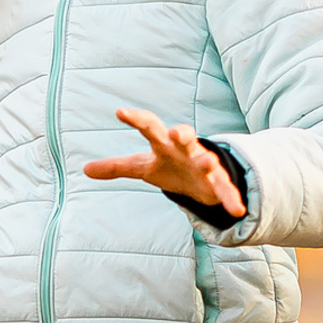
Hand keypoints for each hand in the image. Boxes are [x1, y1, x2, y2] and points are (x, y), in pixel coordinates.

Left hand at [83, 107, 246, 216]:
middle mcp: (186, 149)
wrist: (201, 179)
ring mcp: (204, 164)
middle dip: (181, 133)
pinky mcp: (218, 182)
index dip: (136, 119)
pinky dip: (231, 198)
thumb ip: (116, 167)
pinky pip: (225, 189)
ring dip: (208, 162)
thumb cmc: (170, 167)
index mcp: (164, 143)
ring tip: (209, 164)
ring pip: (208, 160)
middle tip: (173, 132)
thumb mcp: (143, 167)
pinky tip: (237, 210)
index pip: (150, 126)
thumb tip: (84, 169)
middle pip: (184, 136)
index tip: (120, 112)